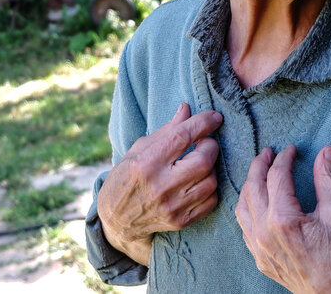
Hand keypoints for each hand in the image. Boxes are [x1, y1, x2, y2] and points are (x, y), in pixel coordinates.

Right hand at [97, 103, 222, 264]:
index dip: (203, 123)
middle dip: (210, 145)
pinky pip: (211, 201)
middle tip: (204, 142)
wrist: (116, 220)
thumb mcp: (138, 149)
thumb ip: (166, 131)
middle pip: (203, 160)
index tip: (214, 117)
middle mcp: (160, 185)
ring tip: (199, 162)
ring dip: (210, 167)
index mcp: (146, 163)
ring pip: (211, 180)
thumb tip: (187, 109)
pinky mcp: (181, 221)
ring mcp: (172, 206)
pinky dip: (210, 187)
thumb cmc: (125, 178)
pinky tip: (199, 181)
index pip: (182, 136)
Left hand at [236, 144, 330, 293]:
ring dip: (249, 185)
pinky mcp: (259, 258)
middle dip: (260, 164)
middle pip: (253, 186)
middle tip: (268, 152)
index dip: (284, 158)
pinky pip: (243, 227)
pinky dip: (246, 208)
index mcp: (283, 217)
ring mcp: (258, 247)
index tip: (292, 149)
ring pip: (242, 206)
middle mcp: (264, 231)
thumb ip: (328, 178)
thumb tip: (326, 150)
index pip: (277, 175)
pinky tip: (256, 201)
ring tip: (259, 172)